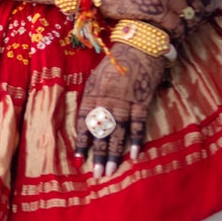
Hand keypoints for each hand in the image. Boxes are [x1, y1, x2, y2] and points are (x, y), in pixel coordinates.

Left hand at [74, 46, 166, 177]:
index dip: (82, 143)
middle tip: (97, 174)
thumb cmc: (115, 63)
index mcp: (92, 97)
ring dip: (115, 154)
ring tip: (112, 171)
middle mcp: (107, 103)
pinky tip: (134, 155)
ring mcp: (125, 104)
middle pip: (101, 134)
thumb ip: (92, 100)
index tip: (79, 160)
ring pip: (118, 134)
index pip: (84, 125)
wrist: (138, 46)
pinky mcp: (142, 102)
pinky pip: (139, 126)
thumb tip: (88, 121)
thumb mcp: (95, 79)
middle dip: (99, 155)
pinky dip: (137, 141)